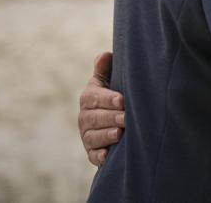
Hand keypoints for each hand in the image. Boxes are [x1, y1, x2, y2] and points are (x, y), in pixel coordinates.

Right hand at [78, 51, 124, 165]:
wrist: (114, 121)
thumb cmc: (114, 97)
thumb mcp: (108, 82)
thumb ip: (105, 70)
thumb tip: (105, 55)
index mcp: (89, 98)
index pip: (94, 97)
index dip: (107, 99)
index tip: (122, 100)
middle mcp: (85, 117)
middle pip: (93, 118)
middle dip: (110, 117)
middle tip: (126, 118)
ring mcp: (87, 135)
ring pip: (92, 136)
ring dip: (105, 136)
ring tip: (119, 133)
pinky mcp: (92, 152)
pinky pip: (92, 155)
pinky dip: (99, 156)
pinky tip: (107, 155)